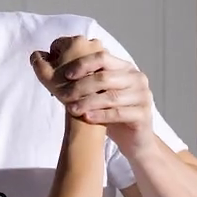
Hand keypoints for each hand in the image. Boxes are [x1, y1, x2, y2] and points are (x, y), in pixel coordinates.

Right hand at [29, 35, 106, 100]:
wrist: (91, 106)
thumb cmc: (66, 89)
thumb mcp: (44, 75)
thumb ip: (37, 60)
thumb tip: (37, 54)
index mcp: (74, 41)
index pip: (56, 45)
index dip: (52, 59)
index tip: (54, 72)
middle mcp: (92, 42)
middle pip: (72, 49)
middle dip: (67, 61)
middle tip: (65, 78)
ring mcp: (105, 52)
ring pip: (86, 57)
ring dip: (80, 66)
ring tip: (77, 82)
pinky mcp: (113, 64)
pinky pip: (97, 64)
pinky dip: (92, 70)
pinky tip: (88, 84)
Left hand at [39, 38, 158, 150]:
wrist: (135, 139)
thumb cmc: (113, 113)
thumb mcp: (100, 93)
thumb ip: (86, 79)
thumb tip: (52, 65)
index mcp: (126, 67)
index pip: (103, 58)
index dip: (83, 64)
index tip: (66, 74)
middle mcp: (137, 78)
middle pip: (105, 77)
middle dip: (81, 86)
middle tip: (63, 95)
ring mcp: (142, 96)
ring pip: (111, 96)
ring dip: (88, 102)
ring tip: (71, 109)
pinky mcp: (143, 115)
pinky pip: (119, 113)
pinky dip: (101, 115)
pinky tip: (86, 118)